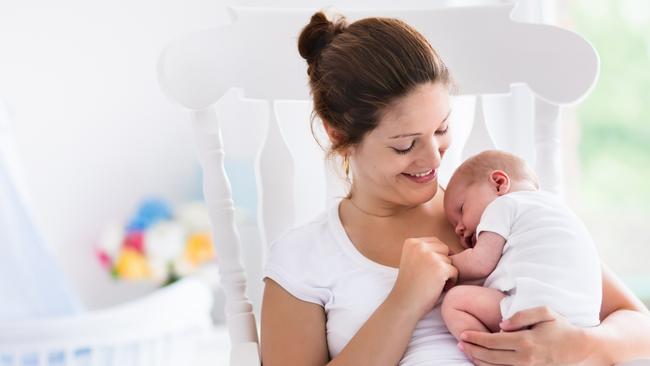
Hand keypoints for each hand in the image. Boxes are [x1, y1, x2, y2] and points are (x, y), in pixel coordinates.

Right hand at [391, 237, 457, 316]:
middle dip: (443, 263)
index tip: (428, 270)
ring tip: (434, 284)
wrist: (403, 303)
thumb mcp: (412, 260)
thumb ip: (425, 251)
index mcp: (411, 242)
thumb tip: (452, 251)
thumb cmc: (410, 285)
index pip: (436, 242)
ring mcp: (430, 256)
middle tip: (432, 277)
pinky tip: (439, 288)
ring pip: (450, 260)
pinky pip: (455, 271)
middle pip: (445, 249)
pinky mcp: (440, 268)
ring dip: (446, 273)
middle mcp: (420, 246)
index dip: (437, 257)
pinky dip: (451, 281)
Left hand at [457, 306, 591, 365]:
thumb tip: (501, 325)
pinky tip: (482, 362)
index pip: (493, 341)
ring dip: (478, 360)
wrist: (581, 348)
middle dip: (472, 350)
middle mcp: (525, 359)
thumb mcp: (545, 312)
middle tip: (460, 343)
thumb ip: (521, 315)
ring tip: (467, 351)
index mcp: (526, 342)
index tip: (463, 335)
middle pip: (490, 357)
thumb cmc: (561, 327)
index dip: (476, 338)